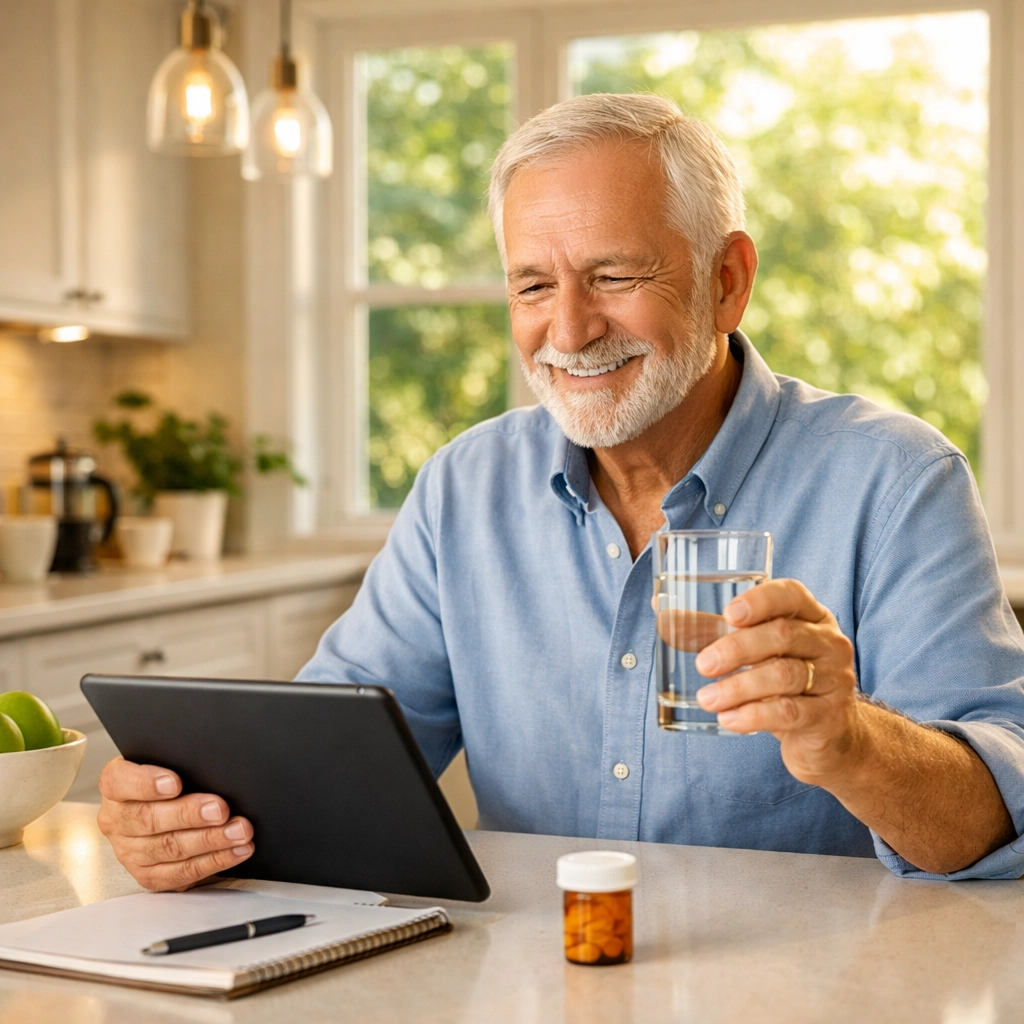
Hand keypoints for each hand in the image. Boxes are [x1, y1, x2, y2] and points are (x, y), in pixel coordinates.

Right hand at [97, 757, 253, 891]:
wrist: (157, 808)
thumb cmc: (166, 779)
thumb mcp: (167, 762)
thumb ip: (181, 762)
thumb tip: (212, 766)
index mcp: (116, 787)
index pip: (121, 782)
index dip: (147, 783)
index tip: (174, 783)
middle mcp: (117, 820)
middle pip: (149, 819)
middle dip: (189, 814)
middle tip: (220, 809)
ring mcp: (130, 851)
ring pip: (169, 848)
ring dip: (209, 840)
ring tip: (238, 831)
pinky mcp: (149, 875)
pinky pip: (181, 872)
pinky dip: (214, 861)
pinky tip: (236, 850)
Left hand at [683, 579, 860, 784]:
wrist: (829, 736)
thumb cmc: (785, 681)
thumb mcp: (757, 651)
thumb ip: (713, 630)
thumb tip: (661, 609)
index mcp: (811, 616)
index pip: (791, 594)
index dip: (761, 600)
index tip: (729, 613)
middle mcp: (828, 643)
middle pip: (782, 635)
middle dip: (736, 648)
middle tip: (702, 665)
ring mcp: (835, 680)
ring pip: (783, 675)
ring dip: (738, 687)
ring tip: (706, 699)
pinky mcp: (828, 717)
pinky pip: (789, 712)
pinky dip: (753, 715)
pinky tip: (728, 720)